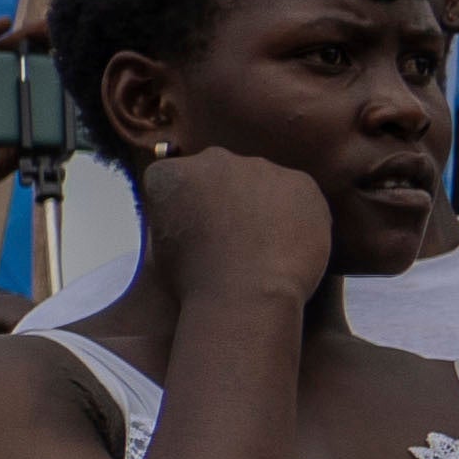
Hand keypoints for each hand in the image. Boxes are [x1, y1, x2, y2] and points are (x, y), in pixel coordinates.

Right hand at [134, 146, 336, 318]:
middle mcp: (213, 160)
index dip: (185, 206)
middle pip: (218, 173)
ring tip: (262, 246)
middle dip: (223, 197)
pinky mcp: (299, 182)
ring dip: (259, 204)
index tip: (194, 230)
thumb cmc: (194, 284)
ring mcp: (260, 167)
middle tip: (230, 236)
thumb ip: (171, 218)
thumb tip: (187, 215)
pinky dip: (294, 214)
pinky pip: (296, 194)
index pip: (175, 179)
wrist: (246, 298)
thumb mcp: (160, 249)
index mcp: (170, 175)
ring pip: (259, 181)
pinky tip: (287, 245)